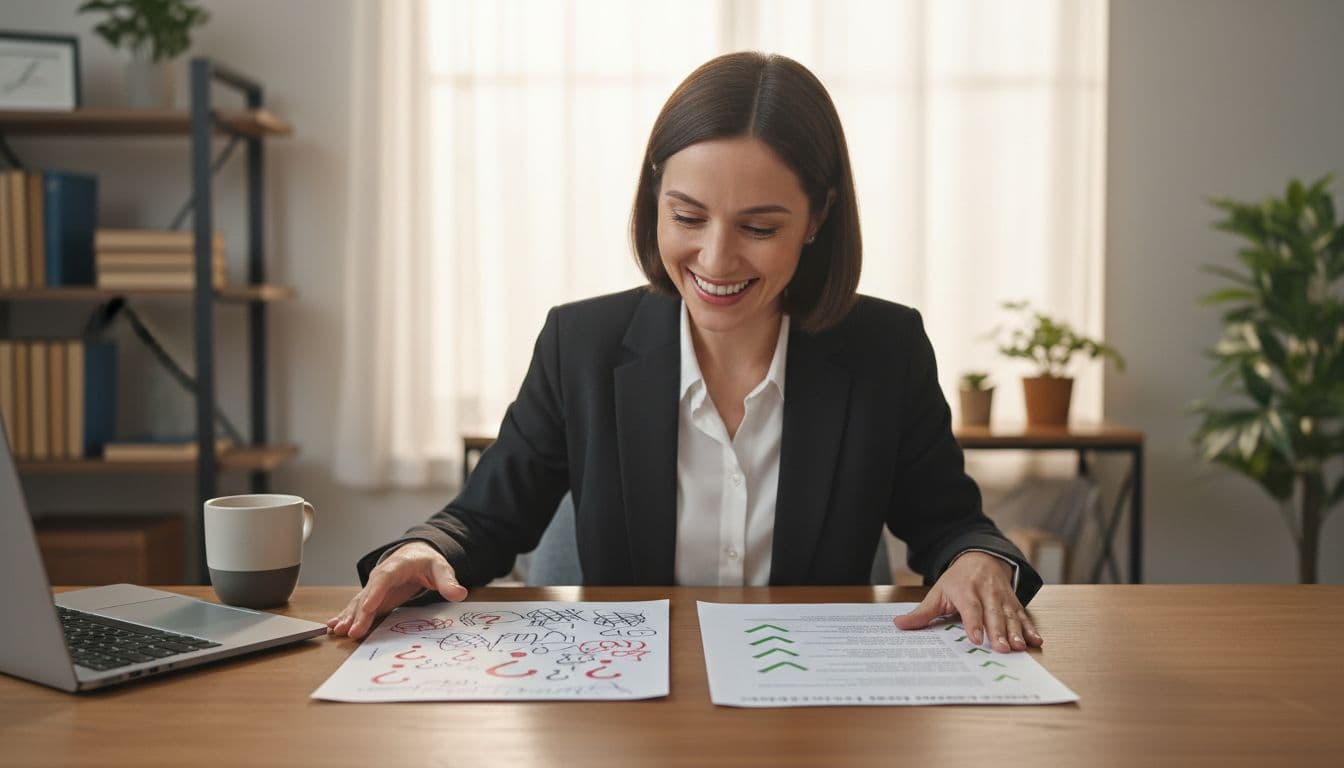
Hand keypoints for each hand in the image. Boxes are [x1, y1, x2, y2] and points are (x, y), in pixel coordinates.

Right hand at [326, 541, 468, 639]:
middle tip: (351, 630)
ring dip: (348, 616)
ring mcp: (375, 587)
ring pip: (359, 602)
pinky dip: (347, 616)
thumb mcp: (441, 568)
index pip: (384, 579)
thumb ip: (448, 581)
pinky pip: (358, 606)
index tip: (368, 607)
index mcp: (397, 566)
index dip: (375, 593)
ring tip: (338, 631)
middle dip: (359, 613)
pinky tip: (334, 626)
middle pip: (368, 594)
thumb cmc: (427, 561)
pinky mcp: (373, 597)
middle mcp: (381, 577)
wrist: (415, 554)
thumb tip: (459, 593)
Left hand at [892, 551, 1042, 652]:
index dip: (974, 623)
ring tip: (1020, 647)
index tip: (976, 639)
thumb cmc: (957, 580)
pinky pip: (1023, 615)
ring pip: (1011, 616)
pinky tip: (1036, 640)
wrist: (981, 558)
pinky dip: (1031, 628)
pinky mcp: (1013, 602)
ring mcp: (1002, 597)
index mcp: (965, 590)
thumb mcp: (937, 592)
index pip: (970, 608)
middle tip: (1002, 648)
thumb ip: (921, 613)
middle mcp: (986, 592)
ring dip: (1017, 632)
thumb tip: (899, 625)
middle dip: (998, 631)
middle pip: (993, 613)